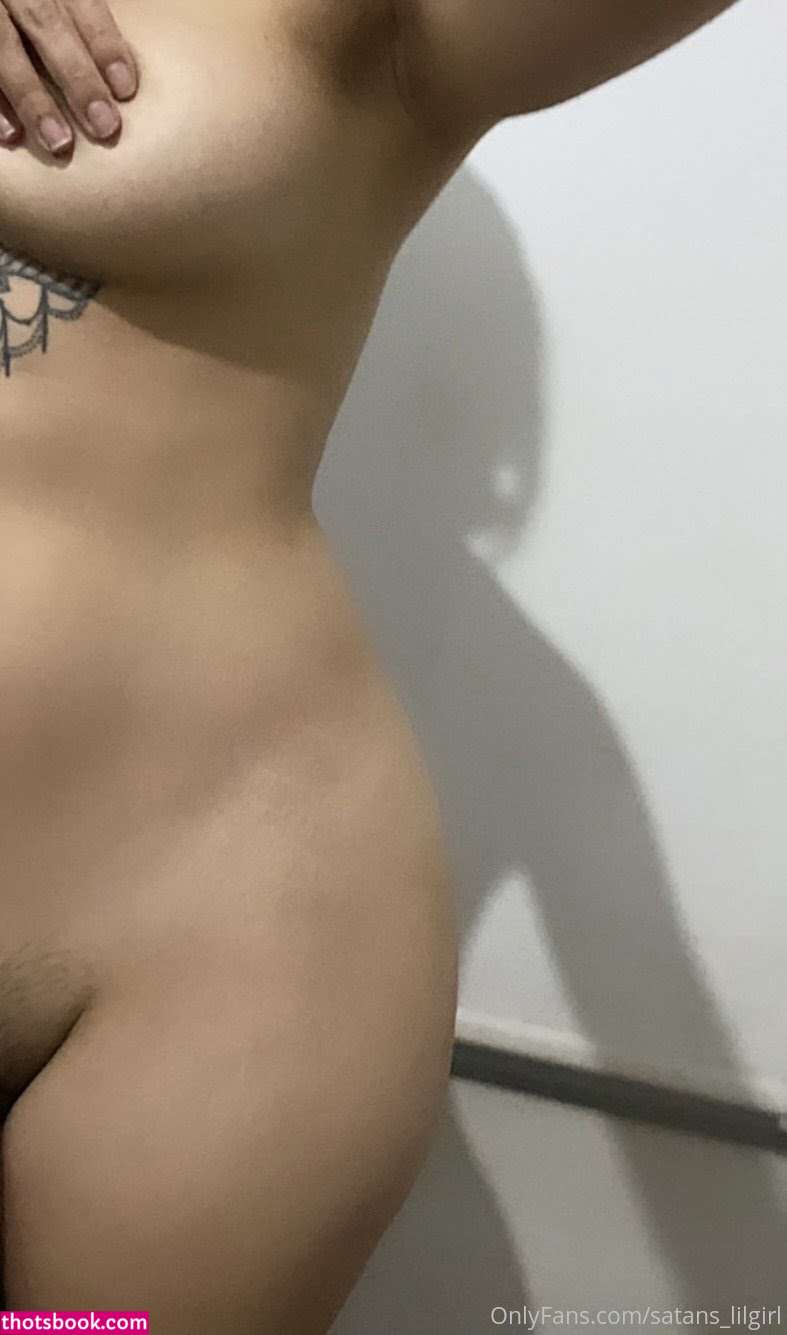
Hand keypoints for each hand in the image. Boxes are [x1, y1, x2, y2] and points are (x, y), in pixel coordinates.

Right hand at [0, 0, 137, 157]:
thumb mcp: (45, 3)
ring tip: (59, 142)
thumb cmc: (20, 8)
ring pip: (1, 45)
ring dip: (31, 97)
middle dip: (76, 75)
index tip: (126, 87)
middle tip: (105, 125)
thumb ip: (67, 19)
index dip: (103, 41)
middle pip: (44, 21)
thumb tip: (113, 78)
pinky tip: (9, 137)